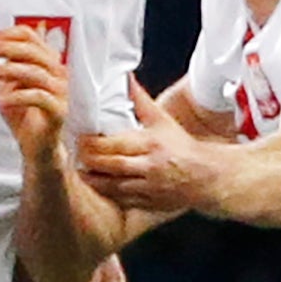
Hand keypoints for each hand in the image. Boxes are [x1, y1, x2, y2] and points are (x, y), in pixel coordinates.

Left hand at [0, 22, 71, 156]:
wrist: (36, 146)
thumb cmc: (24, 115)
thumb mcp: (9, 84)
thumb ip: (8, 64)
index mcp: (47, 62)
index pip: (29, 35)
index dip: (6, 35)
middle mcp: (57, 73)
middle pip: (32, 49)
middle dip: (3, 47)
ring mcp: (61, 92)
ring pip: (34, 71)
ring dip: (6, 70)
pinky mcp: (59, 111)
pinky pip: (39, 97)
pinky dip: (17, 96)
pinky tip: (2, 100)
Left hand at [78, 78, 216, 212]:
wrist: (205, 176)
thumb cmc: (181, 147)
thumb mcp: (162, 121)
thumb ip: (140, 101)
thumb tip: (126, 79)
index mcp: (151, 144)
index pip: (115, 144)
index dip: (93, 143)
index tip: (80, 138)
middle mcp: (150, 166)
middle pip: (111, 165)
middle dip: (90, 161)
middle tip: (75, 155)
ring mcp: (149, 187)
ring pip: (114, 186)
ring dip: (94, 179)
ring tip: (81, 171)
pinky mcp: (149, 202)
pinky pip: (122, 200)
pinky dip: (108, 194)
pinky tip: (98, 186)